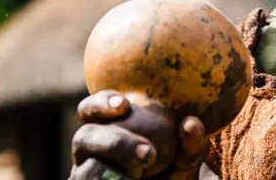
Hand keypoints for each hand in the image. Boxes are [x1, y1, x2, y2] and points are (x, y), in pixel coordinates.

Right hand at [69, 90, 208, 178]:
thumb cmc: (170, 173)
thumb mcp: (185, 161)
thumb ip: (191, 146)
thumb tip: (191, 123)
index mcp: (109, 126)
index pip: (91, 108)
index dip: (101, 103)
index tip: (124, 105)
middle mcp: (90, 148)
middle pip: (84, 136)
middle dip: (116, 143)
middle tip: (148, 154)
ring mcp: (84, 173)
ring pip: (87, 170)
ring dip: (114, 173)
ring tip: (137, 177)